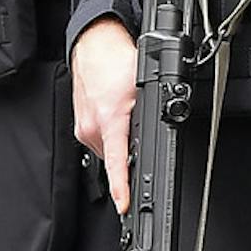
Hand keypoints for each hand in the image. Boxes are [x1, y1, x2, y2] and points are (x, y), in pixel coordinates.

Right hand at [72, 21, 138, 209]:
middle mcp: (92, 127)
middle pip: (116, 158)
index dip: (122, 187)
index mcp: (109, 119)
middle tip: (143, 138)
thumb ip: (153, 110)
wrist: (93, 44)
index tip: (124, 205)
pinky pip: (100, 140)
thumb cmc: (116, 59)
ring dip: (121, 144)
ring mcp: (84, 127)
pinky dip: (111, 136)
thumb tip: (170, 122)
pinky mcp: (81, 124)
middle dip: (131, 156)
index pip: (117, 162)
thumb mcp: (145, 85)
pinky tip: (117, 118)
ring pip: (109, 150)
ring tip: (128, 119)